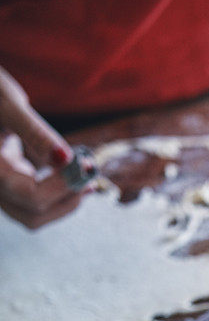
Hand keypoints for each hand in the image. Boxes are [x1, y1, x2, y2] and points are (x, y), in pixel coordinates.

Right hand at [0, 67, 84, 227]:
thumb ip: (34, 132)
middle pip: (32, 216)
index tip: (83, 167)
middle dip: (66, 200)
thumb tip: (65, 158)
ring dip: (65, 204)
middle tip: (89, 176)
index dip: (60, 187)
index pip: (28, 194)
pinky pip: (35, 206)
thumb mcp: (8, 103)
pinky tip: (77, 181)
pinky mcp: (11, 188)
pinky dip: (58, 198)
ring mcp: (1, 191)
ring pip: (35, 217)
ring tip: (88, 181)